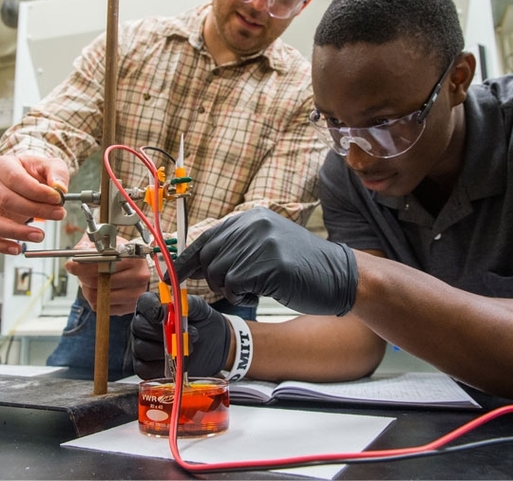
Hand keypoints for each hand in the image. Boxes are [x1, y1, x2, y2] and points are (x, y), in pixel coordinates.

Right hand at [0, 154, 68, 254]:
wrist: (27, 179)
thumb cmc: (35, 171)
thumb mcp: (50, 165)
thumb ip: (57, 173)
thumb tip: (59, 188)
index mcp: (2, 165)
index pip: (15, 179)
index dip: (37, 191)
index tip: (57, 199)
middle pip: (6, 200)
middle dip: (35, 210)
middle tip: (58, 215)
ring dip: (17, 232)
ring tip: (40, 235)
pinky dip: (1, 245)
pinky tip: (18, 248)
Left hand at [67, 236, 151, 314]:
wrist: (140, 269)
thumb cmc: (123, 255)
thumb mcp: (108, 243)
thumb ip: (91, 246)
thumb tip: (76, 253)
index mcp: (133, 258)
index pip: (102, 264)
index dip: (83, 266)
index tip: (71, 265)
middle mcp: (137, 277)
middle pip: (98, 282)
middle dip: (83, 278)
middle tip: (80, 274)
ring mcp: (135, 294)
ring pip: (98, 298)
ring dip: (88, 290)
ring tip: (92, 282)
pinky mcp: (130, 307)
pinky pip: (102, 308)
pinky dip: (97, 300)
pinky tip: (101, 290)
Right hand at [130, 292, 230, 378]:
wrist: (213, 346)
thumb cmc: (201, 323)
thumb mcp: (199, 309)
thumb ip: (188, 304)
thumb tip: (178, 303)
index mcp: (153, 306)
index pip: (144, 303)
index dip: (151, 308)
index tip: (163, 315)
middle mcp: (142, 325)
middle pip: (139, 327)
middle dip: (161, 332)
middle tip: (182, 335)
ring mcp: (141, 347)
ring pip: (142, 349)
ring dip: (167, 350)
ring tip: (187, 348)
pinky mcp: (144, 367)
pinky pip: (145, 369)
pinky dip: (162, 366)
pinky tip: (177, 362)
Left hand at [173, 208, 358, 315]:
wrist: (340, 276)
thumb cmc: (301, 267)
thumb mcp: (267, 245)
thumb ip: (238, 247)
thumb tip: (198, 262)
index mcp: (251, 218)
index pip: (207, 237)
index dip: (187, 259)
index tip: (172, 275)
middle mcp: (254, 225)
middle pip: (209, 256)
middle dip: (212, 278)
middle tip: (231, 288)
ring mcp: (262, 243)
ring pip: (219, 272)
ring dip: (229, 288)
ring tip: (252, 288)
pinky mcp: (269, 264)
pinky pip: (234, 284)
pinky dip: (240, 294)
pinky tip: (257, 293)